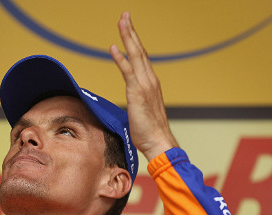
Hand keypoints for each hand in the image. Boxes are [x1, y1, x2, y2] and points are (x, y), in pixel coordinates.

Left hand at [109, 12, 177, 160]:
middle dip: (131, 32)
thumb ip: (135, 102)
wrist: (158, 142)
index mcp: (150, 83)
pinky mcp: (137, 93)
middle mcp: (150, 79)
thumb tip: (129, 103)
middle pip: (139, 50)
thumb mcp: (140, 112)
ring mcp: (145, 85)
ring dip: (127, 37)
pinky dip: (120, 58)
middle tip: (125, 15)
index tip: (128, 28)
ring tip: (121, 21)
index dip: (134, 42)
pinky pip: (127, 72)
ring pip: (135, 55)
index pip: (141, 57)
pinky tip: (112, 48)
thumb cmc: (149, 131)